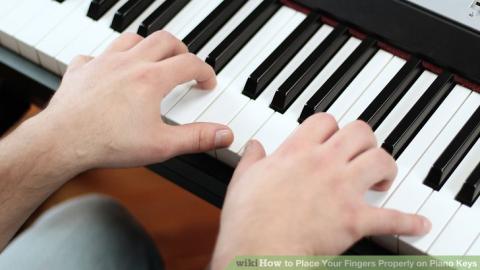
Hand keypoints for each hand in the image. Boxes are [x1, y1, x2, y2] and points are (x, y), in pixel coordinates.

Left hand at [37, 31, 232, 171]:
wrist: (62, 141)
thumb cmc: (108, 142)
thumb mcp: (162, 145)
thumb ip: (197, 138)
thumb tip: (224, 134)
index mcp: (152, 79)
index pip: (189, 64)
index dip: (205, 71)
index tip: (207, 81)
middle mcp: (129, 64)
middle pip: (164, 40)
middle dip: (181, 50)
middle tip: (185, 63)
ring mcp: (103, 63)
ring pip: (131, 39)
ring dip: (147, 46)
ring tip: (153, 58)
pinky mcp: (82, 70)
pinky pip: (96, 55)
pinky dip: (108, 59)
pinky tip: (110, 71)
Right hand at [212, 114, 430, 267]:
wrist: (259, 249)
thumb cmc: (249, 218)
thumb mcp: (243, 178)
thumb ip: (252, 158)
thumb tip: (253, 147)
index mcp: (297, 152)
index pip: (324, 122)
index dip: (332, 127)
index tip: (333, 136)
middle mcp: (324, 164)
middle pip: (360, 132)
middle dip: (365, 140)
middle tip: (362, 152)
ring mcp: (342, 190)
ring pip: (380, 161)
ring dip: (386, 167)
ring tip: (382, 178)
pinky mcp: (354, 220)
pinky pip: (391, 218)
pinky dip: (408, 221)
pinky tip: (419, 223)